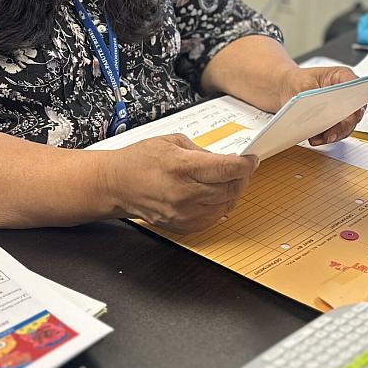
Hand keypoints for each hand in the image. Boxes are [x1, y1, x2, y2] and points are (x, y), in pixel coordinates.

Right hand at [101, 134, 258, 233]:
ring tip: (229, 180)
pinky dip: (221, 206)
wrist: (116, 185)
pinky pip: (214, 217)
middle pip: (231, 187)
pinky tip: (216, 195)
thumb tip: (225, 160)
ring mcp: (184, 213)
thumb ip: (202, 152)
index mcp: (182, 167)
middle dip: (242, 176)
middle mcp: (185, 193)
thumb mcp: (173, 142)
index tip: (251, 160)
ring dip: (233, 191)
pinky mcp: (183, 225)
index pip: (228, 168)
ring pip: (226, 204)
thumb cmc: (139, 160)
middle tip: (242, 168)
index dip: (246, 164)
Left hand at [277, 65, 363, 145]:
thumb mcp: (303, 84)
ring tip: (318, 139)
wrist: (286, 88)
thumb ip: (315, 96)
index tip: (352, 114)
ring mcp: (343, 109)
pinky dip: (326, 137)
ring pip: (346, 125)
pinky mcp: (335, 121)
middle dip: (343, 125)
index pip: (357, 89)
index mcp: (342, 77)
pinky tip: (315, 139)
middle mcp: (347, 93)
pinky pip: (336, 132)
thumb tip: (321, 112)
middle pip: (354, 112)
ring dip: (334, 134)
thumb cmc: (297, 81)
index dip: (357, 102)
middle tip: (331, 135)